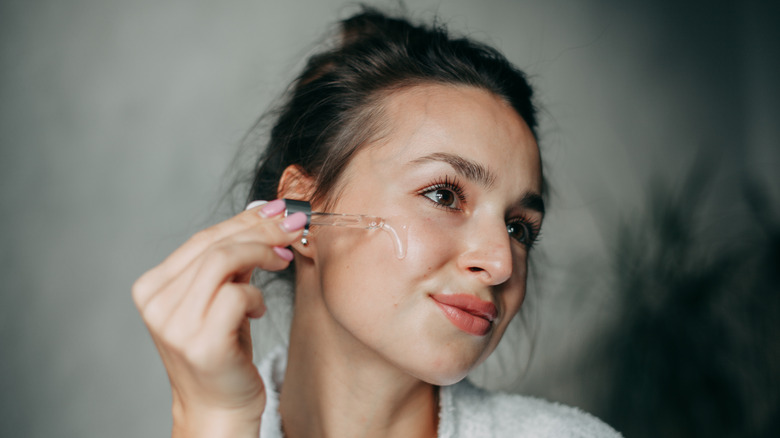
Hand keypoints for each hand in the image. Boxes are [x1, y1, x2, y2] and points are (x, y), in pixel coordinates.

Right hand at [132, 200, 304, 437]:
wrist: (217, 410)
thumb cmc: (223, 352)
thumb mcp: (220, 298)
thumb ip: (233, 260)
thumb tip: (265, 211)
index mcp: (153, 287)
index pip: (203, 238)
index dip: (245, 220)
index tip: (278, 210)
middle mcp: (157, 303)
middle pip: (214, 244)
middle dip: (262, 229)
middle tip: (295, 225)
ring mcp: (175, 324)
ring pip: (223, 260)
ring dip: (263, 253)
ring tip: (283, 260)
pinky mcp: (200, 343)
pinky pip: (236, 295)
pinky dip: (256, 296)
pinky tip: (259, 310)